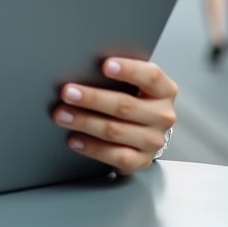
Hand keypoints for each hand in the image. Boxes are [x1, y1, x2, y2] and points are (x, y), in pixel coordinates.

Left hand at [53, 59, 177, 175]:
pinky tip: (75, 139)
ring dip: (85, 122)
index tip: (105, 65)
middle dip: (92, 98)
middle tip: (67, 92)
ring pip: (115, 131)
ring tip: (62, 114)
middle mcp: (162, 116)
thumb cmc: (134, 99)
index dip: (129, 70)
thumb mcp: (134, 84)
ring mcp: (153, 141)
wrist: (145, 132)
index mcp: (164, 90)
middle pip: (125, 106)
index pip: (150, 76)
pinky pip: (115, 156)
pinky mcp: (141, 161)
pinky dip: (91, 147)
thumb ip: (119, 76)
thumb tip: (84, 65)